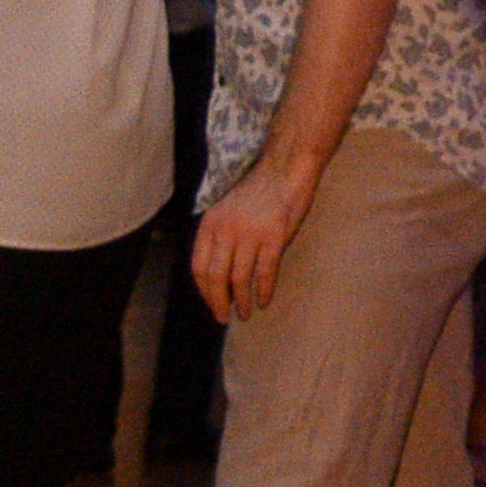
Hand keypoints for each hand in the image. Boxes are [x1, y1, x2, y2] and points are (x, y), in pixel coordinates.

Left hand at [191, 160, 317, 323]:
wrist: (286, 168)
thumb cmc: (259, 191)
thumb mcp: (227, 209)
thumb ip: (220, 236)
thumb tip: (219, 272)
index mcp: (211, 223)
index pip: (199, 266)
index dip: (204, 291)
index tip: (212, 304)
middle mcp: (226, 230)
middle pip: (215, 277)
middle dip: (218, 302)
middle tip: (224, 318)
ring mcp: (250, 234)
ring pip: (240, 279)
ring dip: (242, 301)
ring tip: (246, 314)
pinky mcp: (274, 238)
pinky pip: (265, 273)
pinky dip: (264, 291)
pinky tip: (264, 301)